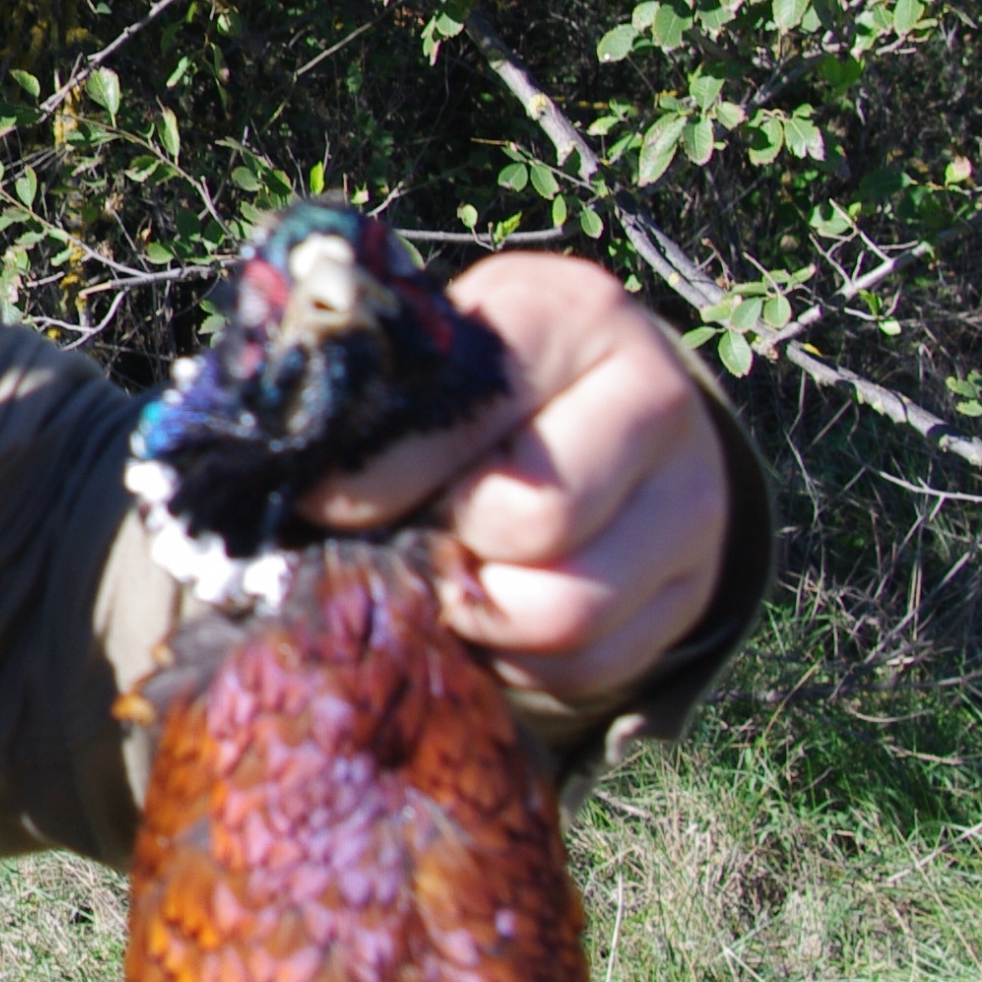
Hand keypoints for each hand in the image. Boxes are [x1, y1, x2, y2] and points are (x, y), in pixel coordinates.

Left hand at [300, 251, 725, 704]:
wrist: (606, 402)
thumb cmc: (482, 379)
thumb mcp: (436, 351)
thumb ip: (371, 394)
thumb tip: (285, 483)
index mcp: (575, 315)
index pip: (471, 407)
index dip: (381, 469)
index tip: (323, 497)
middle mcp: (657, 399)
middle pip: (534, 518)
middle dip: (446, 543)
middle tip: (409, 536)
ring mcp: (692, 500)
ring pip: (568, 609)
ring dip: (480, 612)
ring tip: (446, 577)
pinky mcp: (696, 589)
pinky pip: (592, 666)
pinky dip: (523, 659)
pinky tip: (493, 610)